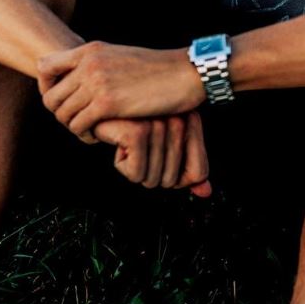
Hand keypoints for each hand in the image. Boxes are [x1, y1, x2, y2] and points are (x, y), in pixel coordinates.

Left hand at [37, 41, 204, 135]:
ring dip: (74, 127)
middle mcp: (88, 63)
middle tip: (80, 122)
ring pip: (63, 115)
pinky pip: (78, 126)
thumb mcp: (121, 57)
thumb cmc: (159, 70)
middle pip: (51, 97)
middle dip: (61, 114)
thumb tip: (82, 82)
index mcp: (90, 50)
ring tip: (92, 131)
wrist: (186, 73)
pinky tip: (100, 137)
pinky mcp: (107, 102)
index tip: (62, 101)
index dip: (46, 87)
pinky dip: (86, 136)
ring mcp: (96, 82)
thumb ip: (99, 65)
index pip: (44, 67)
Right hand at [93, 112, 211, 197]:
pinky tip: (119, 144)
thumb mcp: (165, 149)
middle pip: (172, 180)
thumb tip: (205, 192)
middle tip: (139, 151)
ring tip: (129, 145)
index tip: (161, 161)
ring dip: (135, 170)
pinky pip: (136, 174)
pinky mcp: (137, 132)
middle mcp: (178, 119)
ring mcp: (158, 124)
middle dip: (151, 174)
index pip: (199, 173)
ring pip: (152, 179)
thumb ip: (188, 170)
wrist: (98, 111)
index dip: (180, 179)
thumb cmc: (131, 128)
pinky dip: (123, 166)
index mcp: (190, 120)